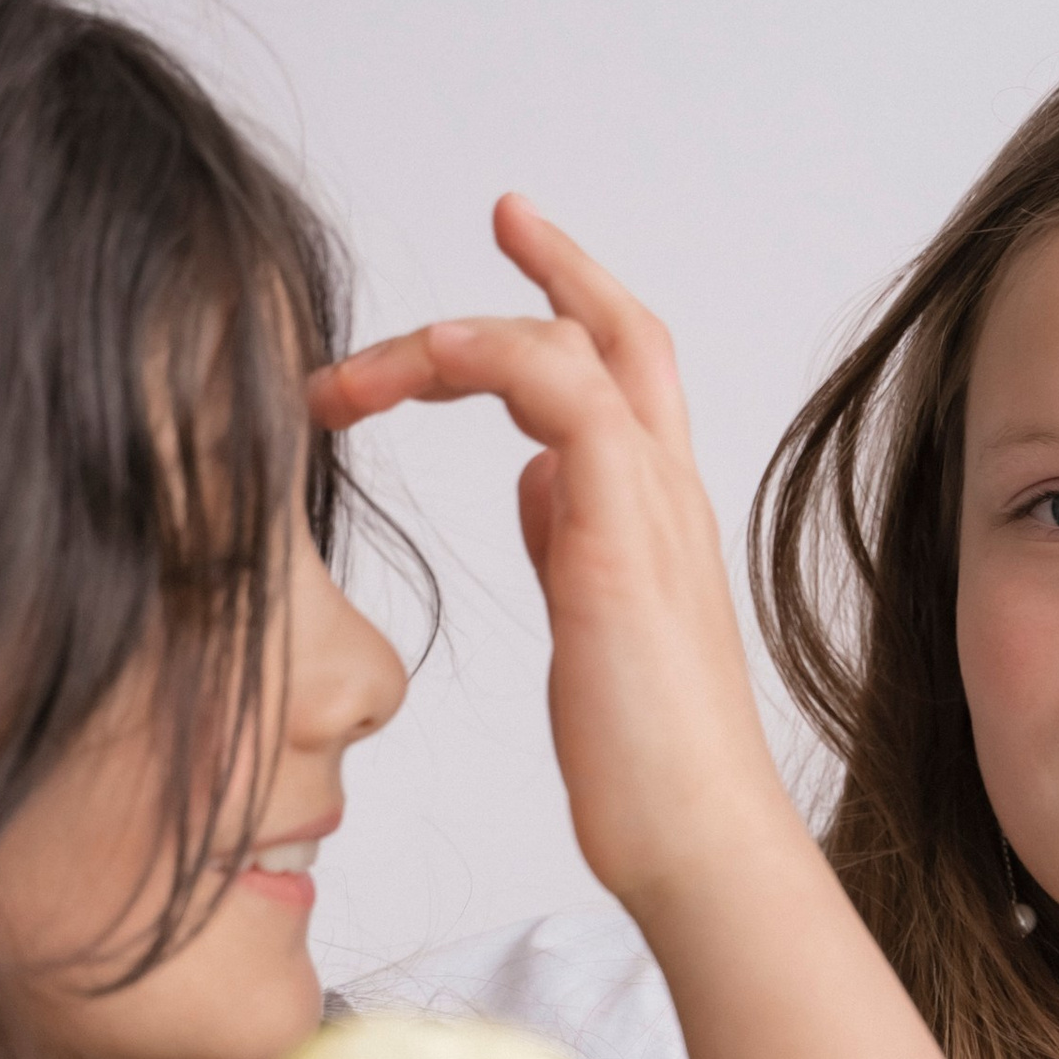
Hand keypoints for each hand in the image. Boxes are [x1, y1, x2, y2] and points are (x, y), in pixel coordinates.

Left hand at [307, 200, 795, 919]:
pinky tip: (423, 364)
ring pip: (581, 350)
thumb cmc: (644, 769)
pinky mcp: (621, 543)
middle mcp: (664, 497)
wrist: (698, 847)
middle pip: (628, 332)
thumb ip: (564, 541)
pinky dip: (493, 357)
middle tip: (502, 211)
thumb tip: (532, 482)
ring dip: (461, 334)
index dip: (571, 304)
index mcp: (653, 519)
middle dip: (561, 264)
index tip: (512, 252)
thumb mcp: (586, 629)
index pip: (621, 377)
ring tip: (359, 372)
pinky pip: (565, 397)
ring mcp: (650, 513)